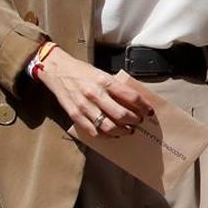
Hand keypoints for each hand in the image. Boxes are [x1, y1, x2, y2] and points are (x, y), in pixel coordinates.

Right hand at [38, 50, 153, 137]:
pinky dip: (106, 136)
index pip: (131, 97)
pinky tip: (112, 134)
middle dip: (134, 120)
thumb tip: (133, 101)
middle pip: (121, 114)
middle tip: (138, 121)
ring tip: (127, 130)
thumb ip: (116, 87)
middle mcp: (96, 94)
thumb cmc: (82, 72)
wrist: (58, 71)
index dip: (144, 106)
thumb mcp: (102, 74)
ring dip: (122, 131)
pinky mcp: (75, 116)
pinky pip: (93, 131)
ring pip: (108, 127)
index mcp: (105, 81)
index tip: (149, 111)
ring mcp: (84, 107)